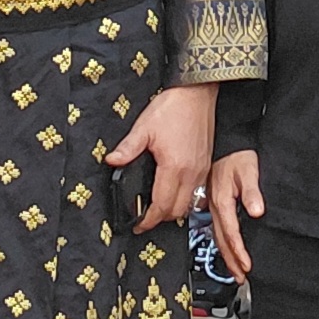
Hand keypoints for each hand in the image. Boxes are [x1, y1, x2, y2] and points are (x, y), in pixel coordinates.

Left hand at [108, 81, 215, 236]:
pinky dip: (185, 197)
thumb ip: (127, 148)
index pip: (162, 205)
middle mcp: (191, 172)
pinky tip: (173, 189)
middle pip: (177, 211)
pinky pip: (197, 191)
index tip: (138, 225)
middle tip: (145, 216)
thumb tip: (112, 161)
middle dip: (160, 218)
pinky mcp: (206, 164)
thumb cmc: (173, 107)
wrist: (197, 93)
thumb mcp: (144, 127)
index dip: (148, 220)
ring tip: (158, 204)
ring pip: (189, 204)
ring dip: (174, 209)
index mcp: (174, 167)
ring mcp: (201, 169)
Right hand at [207, 148, 261, 278]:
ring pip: (216, 236)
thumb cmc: (238, 155)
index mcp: (221, 200)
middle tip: (240, 278)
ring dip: (225, 254)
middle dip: (230, 261)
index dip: (239, 251)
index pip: (231, 232)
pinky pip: (216, 227)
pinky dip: (222, 241)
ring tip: (234, 270)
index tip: (247, 266)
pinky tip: (226, 247)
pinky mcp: (212, 202)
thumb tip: (256, 210)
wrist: (226, 142)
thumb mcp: (248, 170)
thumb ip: (252, 191)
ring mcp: (211, 205)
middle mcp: (213, 205)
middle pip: (221, 240)